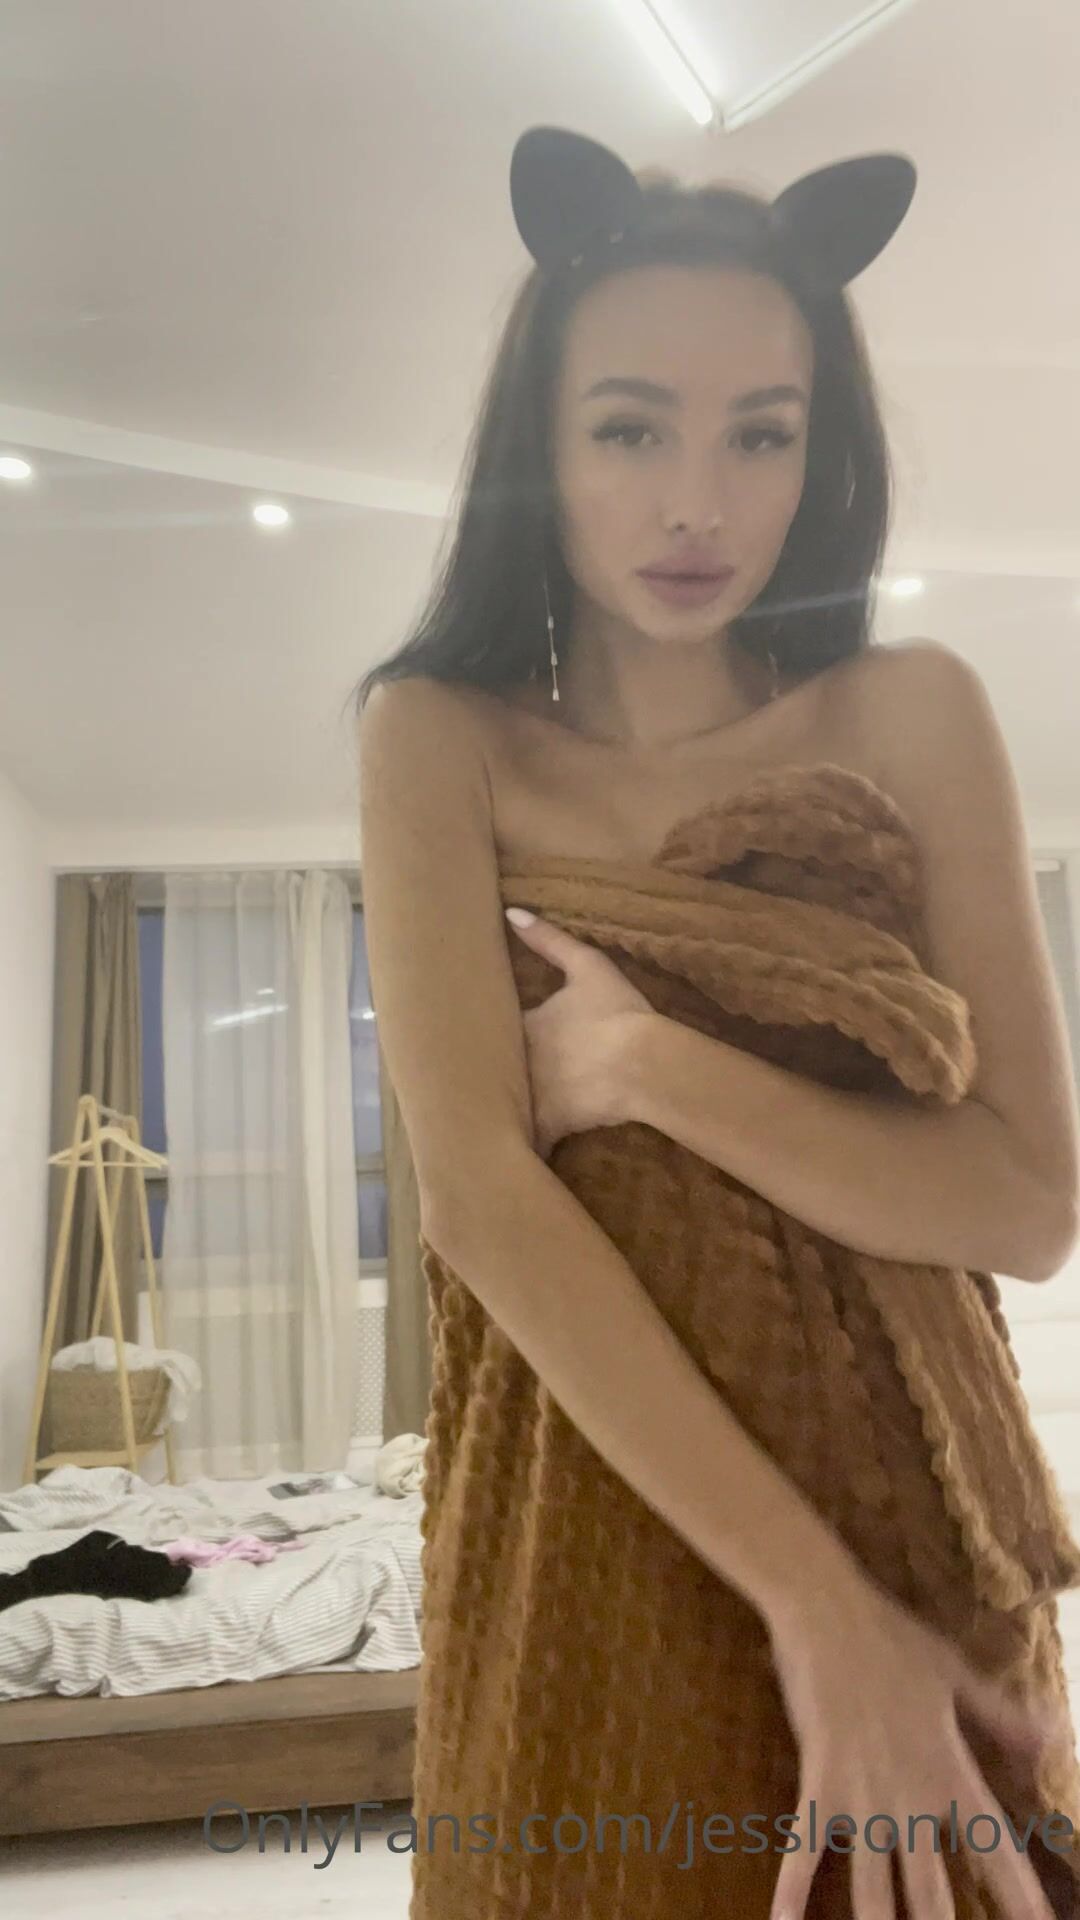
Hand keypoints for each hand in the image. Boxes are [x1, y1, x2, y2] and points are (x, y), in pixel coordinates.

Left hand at [504, 907, 652, 1158]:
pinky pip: (526, 1141)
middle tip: (468, 1080)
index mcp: (524, 1024)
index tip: (481, 1037)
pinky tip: (507, 1159)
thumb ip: (549, 940)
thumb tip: (511, 912)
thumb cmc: (617, 1013)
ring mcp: (529, 1095)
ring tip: (480, 1121)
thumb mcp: (588, 967)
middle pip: (489, 1069)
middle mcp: (517, 1061)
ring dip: (494, 1112)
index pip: (495, 1029)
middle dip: (481, 1075)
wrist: (641, 1064)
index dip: (490, 1035)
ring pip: (501, 1106)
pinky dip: (520, 1149)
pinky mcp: (546, 1124)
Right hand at [767, 1570, 1069, 1919]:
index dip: (1021, 1900)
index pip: (997, 1852)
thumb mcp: (957, 1676)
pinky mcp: (819, 1783)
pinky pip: (803, 1850)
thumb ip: (1003, 1718)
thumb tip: (1057, 1740)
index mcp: (952, 1772)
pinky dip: (790, 1894)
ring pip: (873, 1891)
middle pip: (933, 1894)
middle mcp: (911, 1797)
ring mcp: (863, 1796)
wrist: (828, 1610)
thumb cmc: (894, 1638)